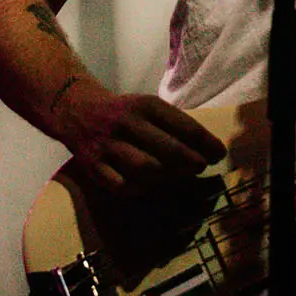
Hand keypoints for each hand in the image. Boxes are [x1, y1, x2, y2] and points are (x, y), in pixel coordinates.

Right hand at [52, 82, 225, 193]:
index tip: (218, 153)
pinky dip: (140, 189)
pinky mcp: (93, 165)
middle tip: (201, 167)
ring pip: (144, 168)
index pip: (182, 125)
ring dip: (167, 177)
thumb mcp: (147, 107)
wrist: (77, 111)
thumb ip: (173, 125)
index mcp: (144, 106)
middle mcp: (125, 123)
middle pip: (166, 148)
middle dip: (190, 161)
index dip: (205, 142)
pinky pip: (121, 185)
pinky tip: (150, 186)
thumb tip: (207, 151)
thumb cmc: (125, 113)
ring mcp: (107, 145)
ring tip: (178, 177)